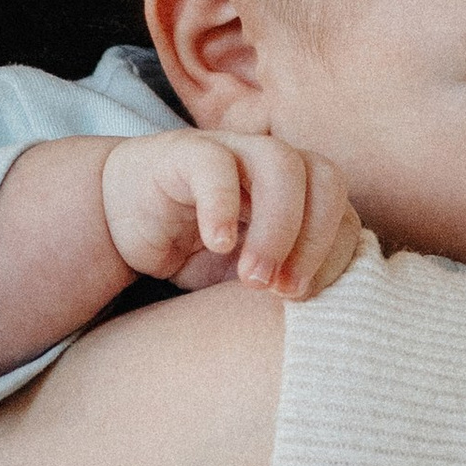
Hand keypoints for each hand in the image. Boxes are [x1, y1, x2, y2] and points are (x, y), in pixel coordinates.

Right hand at [100, 129, 358, 298]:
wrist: (121, 218)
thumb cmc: (194, 250)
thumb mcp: (247, 275)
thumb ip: (288, 281)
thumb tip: (333, 315)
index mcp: (301, 192)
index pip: (344, 214)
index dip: (332, 257)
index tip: (304, 300)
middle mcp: (273, 164)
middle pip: (326, 178)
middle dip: (315, 240)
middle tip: (283, 291)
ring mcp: (232, 150)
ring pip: (280, 164)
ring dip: (277, 227)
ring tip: (251, 278)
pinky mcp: (185, 152)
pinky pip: (216, 165)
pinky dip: (224, 206)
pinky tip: (217, 244)